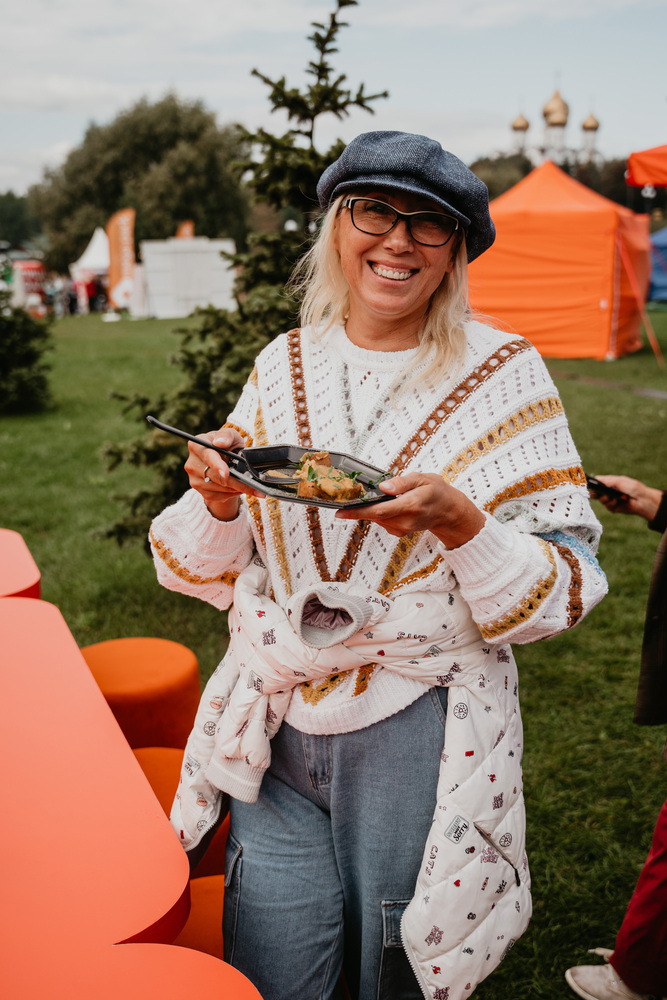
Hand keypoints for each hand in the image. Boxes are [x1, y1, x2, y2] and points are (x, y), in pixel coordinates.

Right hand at [184, 426, 262, 520]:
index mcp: (196, 445)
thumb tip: (220, 443)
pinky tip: (236, 487)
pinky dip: (231, 493)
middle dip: (236, 482)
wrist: (225, 461)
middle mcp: (191, 463)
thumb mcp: (232, 437)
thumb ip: (227, 436)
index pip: (208, 456)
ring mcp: (193, 478)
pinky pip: (217, 496)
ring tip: (248, 484)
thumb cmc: (228, 446)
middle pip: (215, 476)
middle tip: (256, 488)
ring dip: (236, 488)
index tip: (226, 473)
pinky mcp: (199, 490)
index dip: (217, 465)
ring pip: (219, 488)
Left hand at [335, 473, 484, 547]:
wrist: (448, 511)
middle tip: (344, 499)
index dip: (357, 512)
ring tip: (364, 498)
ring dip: (367, 509)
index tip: (340, 512)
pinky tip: (382, 504)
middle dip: (358, 508)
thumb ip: (402, 482)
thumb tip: (383, 487)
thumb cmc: (436, 492)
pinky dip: (377, 513)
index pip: (379, 511)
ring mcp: (402, 528)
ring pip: (376, 519)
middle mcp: (405, 521)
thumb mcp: (422, 479)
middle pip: (374, 516)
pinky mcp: (399, 531)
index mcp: (411, 505)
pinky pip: (381, 521)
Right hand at [592, 475, 661, 522]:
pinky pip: (608, 507)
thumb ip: (607, 481)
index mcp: (610, 483)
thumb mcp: (620, 481)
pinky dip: (612, 504)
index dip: (591, 483)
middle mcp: (608, 491)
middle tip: (596, 494)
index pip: (597, 482)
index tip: (585, 484)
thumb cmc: (633, 488)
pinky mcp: (613, 508)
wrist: (642, 500)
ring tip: (612, 497)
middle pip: (595, 493)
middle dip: (595, 493)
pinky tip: (618, 502)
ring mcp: (610, 500)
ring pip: (601, 500)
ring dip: (606, 499)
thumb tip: (596, 479)